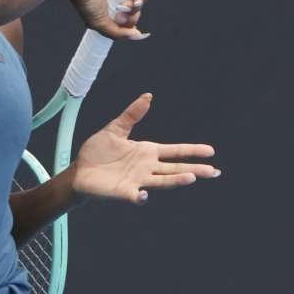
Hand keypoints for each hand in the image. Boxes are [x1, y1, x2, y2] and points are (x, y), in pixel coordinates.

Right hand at [65, 0, 149, 39]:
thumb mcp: (99, 23)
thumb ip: (118, 33)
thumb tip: (138, 36)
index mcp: (108, 5)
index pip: (126, 18)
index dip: (128, 23)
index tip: (120, 23)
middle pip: (135, 9)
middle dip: (132, 16)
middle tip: (121, 13)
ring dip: (137, 6)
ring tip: (127, 5)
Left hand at [71, 93, 218, 204]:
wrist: (79, 170)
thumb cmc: (97, 151)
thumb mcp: (115, 129)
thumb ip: (132, 115)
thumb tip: (148, 96)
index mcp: (147, 152)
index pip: (174, 151)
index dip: (192, 151)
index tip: (210, 151)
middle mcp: (146, 168)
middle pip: (175, 168)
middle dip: (194, 169)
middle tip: (213, 172)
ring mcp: (137, 180)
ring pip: (162, 181)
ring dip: (176, 180)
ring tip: (191, 178)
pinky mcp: (123, 191)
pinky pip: (135, 196)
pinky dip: (140, 197)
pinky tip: (144, 195)